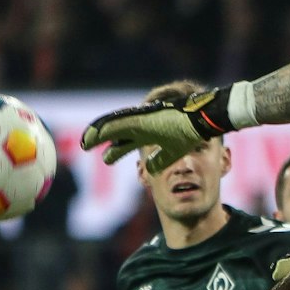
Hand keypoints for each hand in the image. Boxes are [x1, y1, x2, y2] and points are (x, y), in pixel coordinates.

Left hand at [81, 90, 231, 174]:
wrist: (204, 118)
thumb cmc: (193, 133)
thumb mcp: (174, 152)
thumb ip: (160, 160)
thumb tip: (148, 170)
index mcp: (150, 132)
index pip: (127, 141)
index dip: (116, 149)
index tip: (105, 158)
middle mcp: (142, 125)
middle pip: (117, 133)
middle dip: (101, 140)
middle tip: (86, 148)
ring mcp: (141, 120)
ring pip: (112, 126)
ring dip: (96, 134)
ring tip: (84, 143)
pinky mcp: (142, 118)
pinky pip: (118, 123)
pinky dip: (104, 129)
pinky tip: (93, 135)